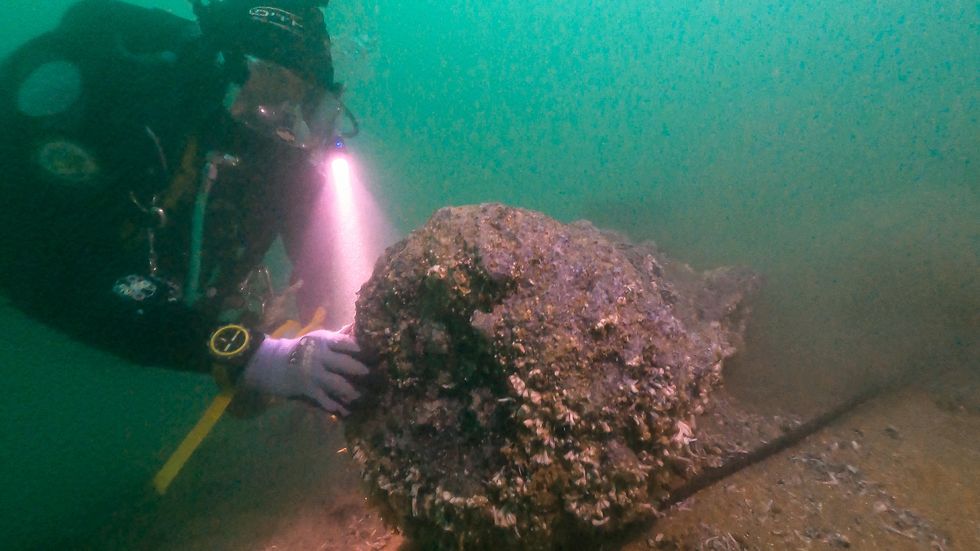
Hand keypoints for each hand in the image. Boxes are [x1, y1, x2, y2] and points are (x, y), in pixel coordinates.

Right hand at [241, 329, 368, 414]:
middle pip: (347, 364)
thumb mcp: (318, 338)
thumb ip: (339, 337)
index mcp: (325, 341)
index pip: (348, 343)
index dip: (364, 349)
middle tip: (381, 379)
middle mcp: (320, 356)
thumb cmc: (301, 348)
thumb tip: (358, 326)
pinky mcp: (308, 390)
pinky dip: (338, 407)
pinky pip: (326, 400)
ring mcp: (314, 374)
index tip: (380, 355)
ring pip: (339, 384)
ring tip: (367, 398)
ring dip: (355, 393)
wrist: (272, 362)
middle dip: (365, 372)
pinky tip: (348, 411)